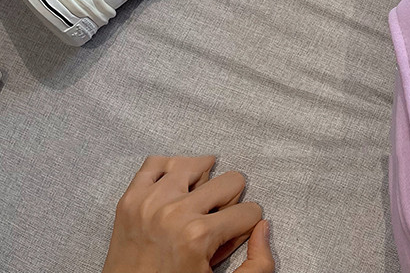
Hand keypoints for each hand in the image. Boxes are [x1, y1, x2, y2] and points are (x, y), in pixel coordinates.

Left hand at [102, 155, 274, 272]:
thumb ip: (258, 265)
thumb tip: (264, 226)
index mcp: (199, 236)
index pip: (249, 211)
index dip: (244, 227)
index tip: (227, 240)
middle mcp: (175, 213)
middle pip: (231, 180)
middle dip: (228, 203)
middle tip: (212, 224)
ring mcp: (149, 202)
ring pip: (196, 163)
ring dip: (201, 184)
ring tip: (194, 205)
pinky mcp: (130, 199)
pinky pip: (156, 163)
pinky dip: (169, 171)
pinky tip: (175, 188)